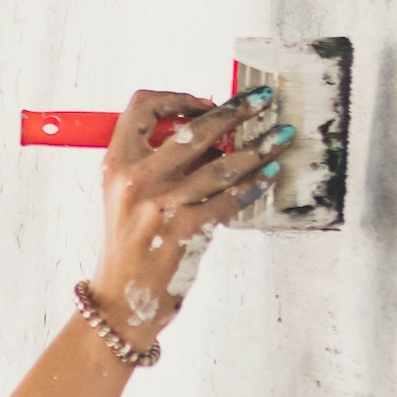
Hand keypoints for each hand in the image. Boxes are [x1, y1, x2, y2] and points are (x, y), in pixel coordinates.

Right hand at [89, 87, 294, 342]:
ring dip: (259, 147)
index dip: (178, 97)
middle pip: (195, 127)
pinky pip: (231, 198)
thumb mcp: (125, 196)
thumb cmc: (130, 245)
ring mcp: (163, 205)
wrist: (122, 299)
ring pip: (222, 163)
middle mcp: (137, 180)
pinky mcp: (188, 229)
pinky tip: (268, 174)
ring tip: (280, 137)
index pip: (143, 108)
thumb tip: (210, 132)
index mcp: (116, 164)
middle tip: (263, 100)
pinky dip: (254, 184)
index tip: (205, 102)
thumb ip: (156, 162)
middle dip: (237, 110)